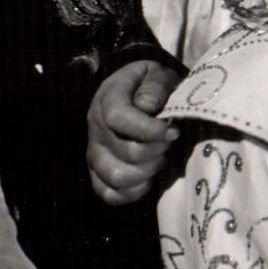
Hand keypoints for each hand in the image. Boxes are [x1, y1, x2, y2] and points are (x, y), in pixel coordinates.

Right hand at [86, 60, 180, 204]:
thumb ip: (155, 86)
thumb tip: (146, 106)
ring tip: (160, 159)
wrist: (140, 93)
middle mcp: (95, 127)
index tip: (172, 131)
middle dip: (155, 151)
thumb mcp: (158, 74)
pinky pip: (107, 193)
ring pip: (115, 176)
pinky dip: (131, 193)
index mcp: (108, 99)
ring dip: (146, 172)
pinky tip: (148, 180)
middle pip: (123, 152)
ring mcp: (94, 151)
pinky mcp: (97, 171)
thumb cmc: (153, 85)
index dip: (149, 129)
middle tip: (169, 143)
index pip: (118, 118)